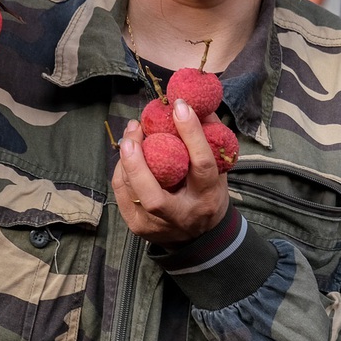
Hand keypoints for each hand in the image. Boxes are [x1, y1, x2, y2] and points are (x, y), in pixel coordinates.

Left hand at [112, 99, 229, 244]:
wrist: (200, 237)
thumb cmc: (207, 194)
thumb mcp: (218, 170)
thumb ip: (210, 138)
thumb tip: (198, 103)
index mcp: (207, 196)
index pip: (201, 164)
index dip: (190, 133)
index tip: (179, 106)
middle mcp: (181, 214)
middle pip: (153, 195)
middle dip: (138, 162)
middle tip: (134, 130)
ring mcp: (157, 224)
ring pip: (132, 192)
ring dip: (126, 160)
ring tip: (131, 134)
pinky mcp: (138, 226)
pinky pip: (122, 194)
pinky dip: (122, 171)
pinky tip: (127, 155)